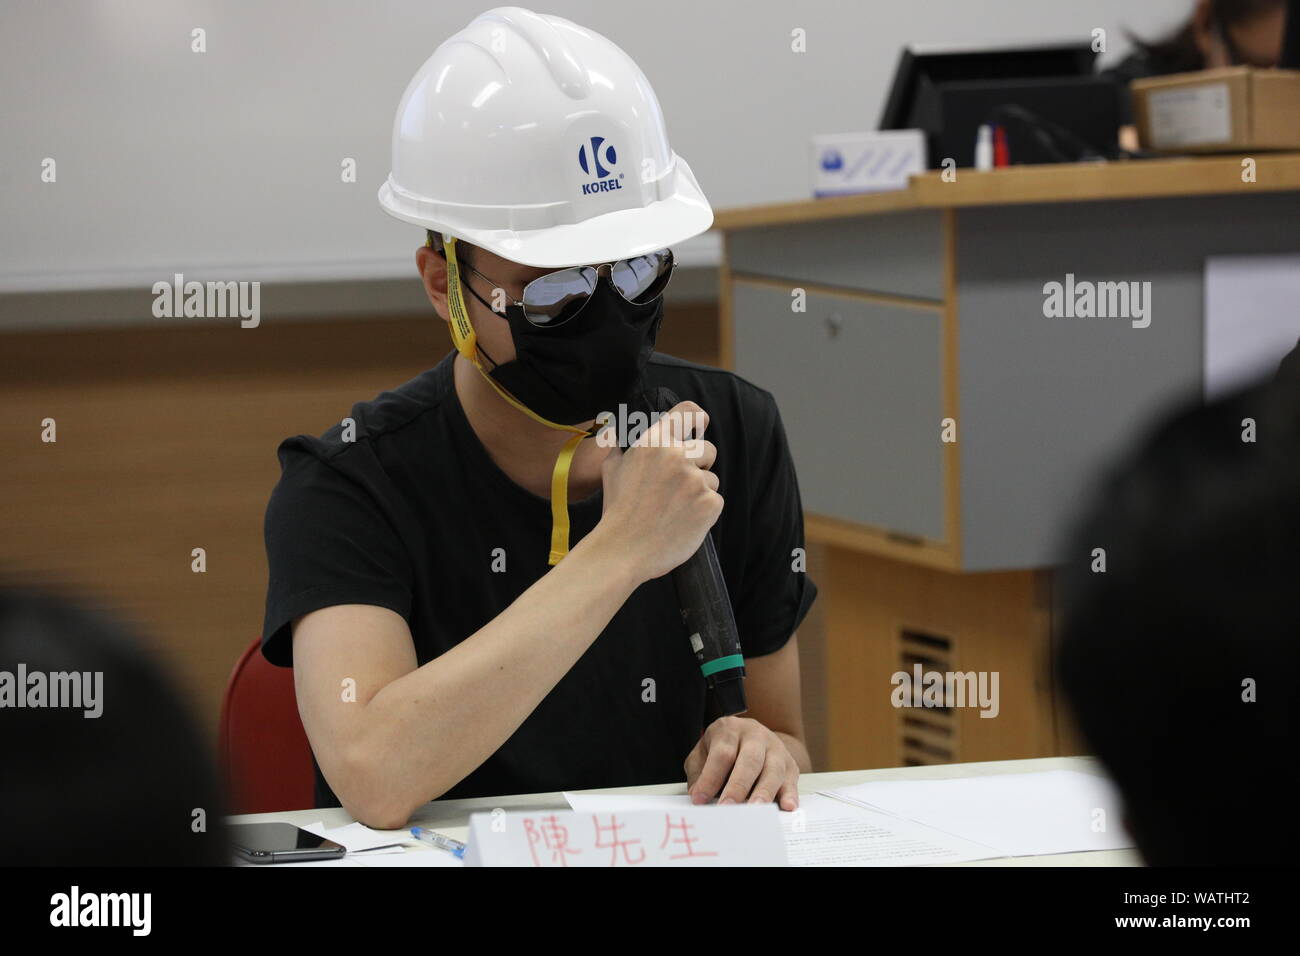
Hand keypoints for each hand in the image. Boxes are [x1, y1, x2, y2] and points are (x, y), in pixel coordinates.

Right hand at [597, 400, 720, 582]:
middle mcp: (677, 455)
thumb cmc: (617, 510)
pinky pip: (716, 500)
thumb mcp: (612, 468)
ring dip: (700, 491)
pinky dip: (704, 511)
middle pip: (708, 449)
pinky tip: (683, 520)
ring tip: (676, 508)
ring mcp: (696, 480)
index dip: (698, 419)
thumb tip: (625, 436)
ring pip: (712, 478)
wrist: (623, 549)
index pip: (689, 412)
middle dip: (700, 464)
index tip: (700, 426)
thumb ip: (625, 447)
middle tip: (681, 485)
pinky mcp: (710, 503)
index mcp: (654, 441)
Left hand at [684, 716, 799, 810]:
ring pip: (773, 770)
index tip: (700, 799)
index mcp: (730, 729)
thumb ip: (699, 773)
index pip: (722, 753)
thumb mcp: (703, 754)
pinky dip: (790, 794)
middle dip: (738, 786)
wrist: (753, 737)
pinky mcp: (790, 765)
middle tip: (727, 807)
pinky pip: (791, 780)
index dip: (710, 778)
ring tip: (754, 811)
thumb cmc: (724, 749)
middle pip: (750, 760)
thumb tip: (697, 796)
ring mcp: (776, 749)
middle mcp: (756, 736)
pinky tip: (787, 806)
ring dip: (763, 793)